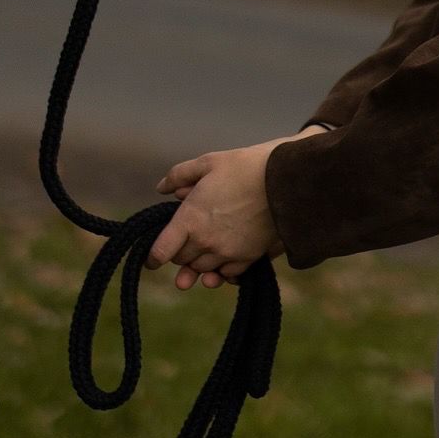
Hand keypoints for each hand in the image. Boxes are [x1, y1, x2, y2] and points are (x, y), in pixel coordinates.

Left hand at [147, 128, 325, 290]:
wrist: (286, 181)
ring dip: (199, 263)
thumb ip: (180, 175)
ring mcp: (226, 253)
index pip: (161, 251)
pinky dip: (221, 270)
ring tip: (204, 249)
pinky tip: (224, 257)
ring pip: (202, 270)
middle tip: (184, 242)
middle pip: (181, 260)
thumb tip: (162, 188)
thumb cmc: (245, 167)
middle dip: (180, 253)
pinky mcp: (246, 259)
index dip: (153, 257)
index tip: (152, 260)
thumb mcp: (209, 162)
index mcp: (190, 218)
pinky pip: (226, 275)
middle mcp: (205, 241)